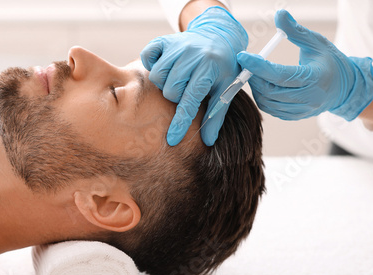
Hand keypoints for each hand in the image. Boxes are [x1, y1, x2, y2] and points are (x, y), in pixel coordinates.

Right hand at [140, 6, 247, 145]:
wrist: (219, 36)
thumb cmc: (223, 67)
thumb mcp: (226, 88)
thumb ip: (216, 114)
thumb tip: (208, 141)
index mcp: (209, 68)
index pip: (190, 101)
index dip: (180, 123)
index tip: (172, 140)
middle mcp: (192, 55)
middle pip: (169, 91)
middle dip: (176, 96)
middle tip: (187, 88)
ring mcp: (176, 45)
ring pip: (156, 76)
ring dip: (165, 82)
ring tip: (178, 78)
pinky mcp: (164, 40)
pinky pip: (147, 56)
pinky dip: (151, 63)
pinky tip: (165, 65)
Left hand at [237, 9, 372, 121]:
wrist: (345, 87)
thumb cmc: (329, 61)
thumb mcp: (316, 42)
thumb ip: (295, 31)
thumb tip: (279, 14)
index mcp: (315, 78)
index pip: (279, 75)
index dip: (258, 66)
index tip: (243, 57)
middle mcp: (309, 98)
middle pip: (270, 91)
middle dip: (254, 77)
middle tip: (247, 65)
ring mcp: (303, 110)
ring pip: (268, 103)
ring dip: (256, 88)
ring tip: (256, 74)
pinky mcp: (296, 116)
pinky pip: (272, 110)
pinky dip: (263, 98)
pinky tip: (264, 85)